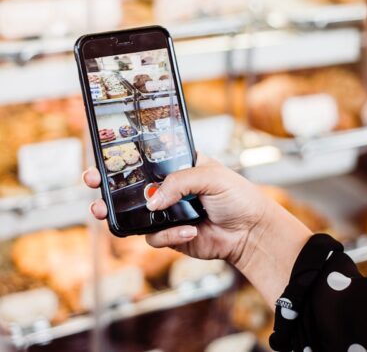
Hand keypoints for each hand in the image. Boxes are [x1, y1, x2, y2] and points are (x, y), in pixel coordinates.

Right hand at [83, 153, 268, 266]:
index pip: (147, 158)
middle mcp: (169, 188)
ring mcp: (167, 212)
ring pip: (134, 213)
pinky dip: (169, 235)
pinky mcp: (170, 235)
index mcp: (178, 167)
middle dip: (108, 184)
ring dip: (118, 212)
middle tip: (92, 180)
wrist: (251, 232)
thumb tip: (152, 201)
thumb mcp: (211, 176)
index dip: (126, 156)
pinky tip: (190, 231)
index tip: (106, 153)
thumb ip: (179, 182)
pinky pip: (154, 236)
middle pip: (132, 186)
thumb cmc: (237, 196)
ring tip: (102, 210)